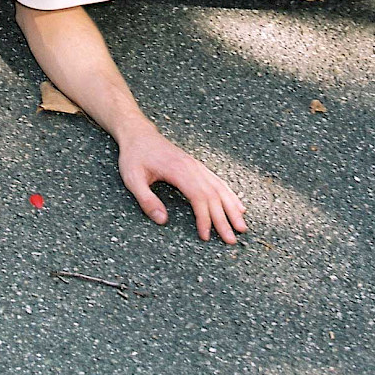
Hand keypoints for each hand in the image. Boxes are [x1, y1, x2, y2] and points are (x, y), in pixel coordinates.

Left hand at [117, 117, 246, 244]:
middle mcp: (192, 167)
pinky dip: (229, 194)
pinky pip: (217, 181)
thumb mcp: (133, 178)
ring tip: (242, 226)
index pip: (198, 197)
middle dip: (224, 219)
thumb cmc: (135, 156)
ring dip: (231, 208)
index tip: (205, 236)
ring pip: (219, 188)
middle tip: (232, 240)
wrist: (139, 134)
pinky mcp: (196, 166)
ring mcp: (196, 165)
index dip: (204, 218)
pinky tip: (238, 205)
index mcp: (178, 170)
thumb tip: (163, 221)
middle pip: (213, 195)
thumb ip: (147, 200)